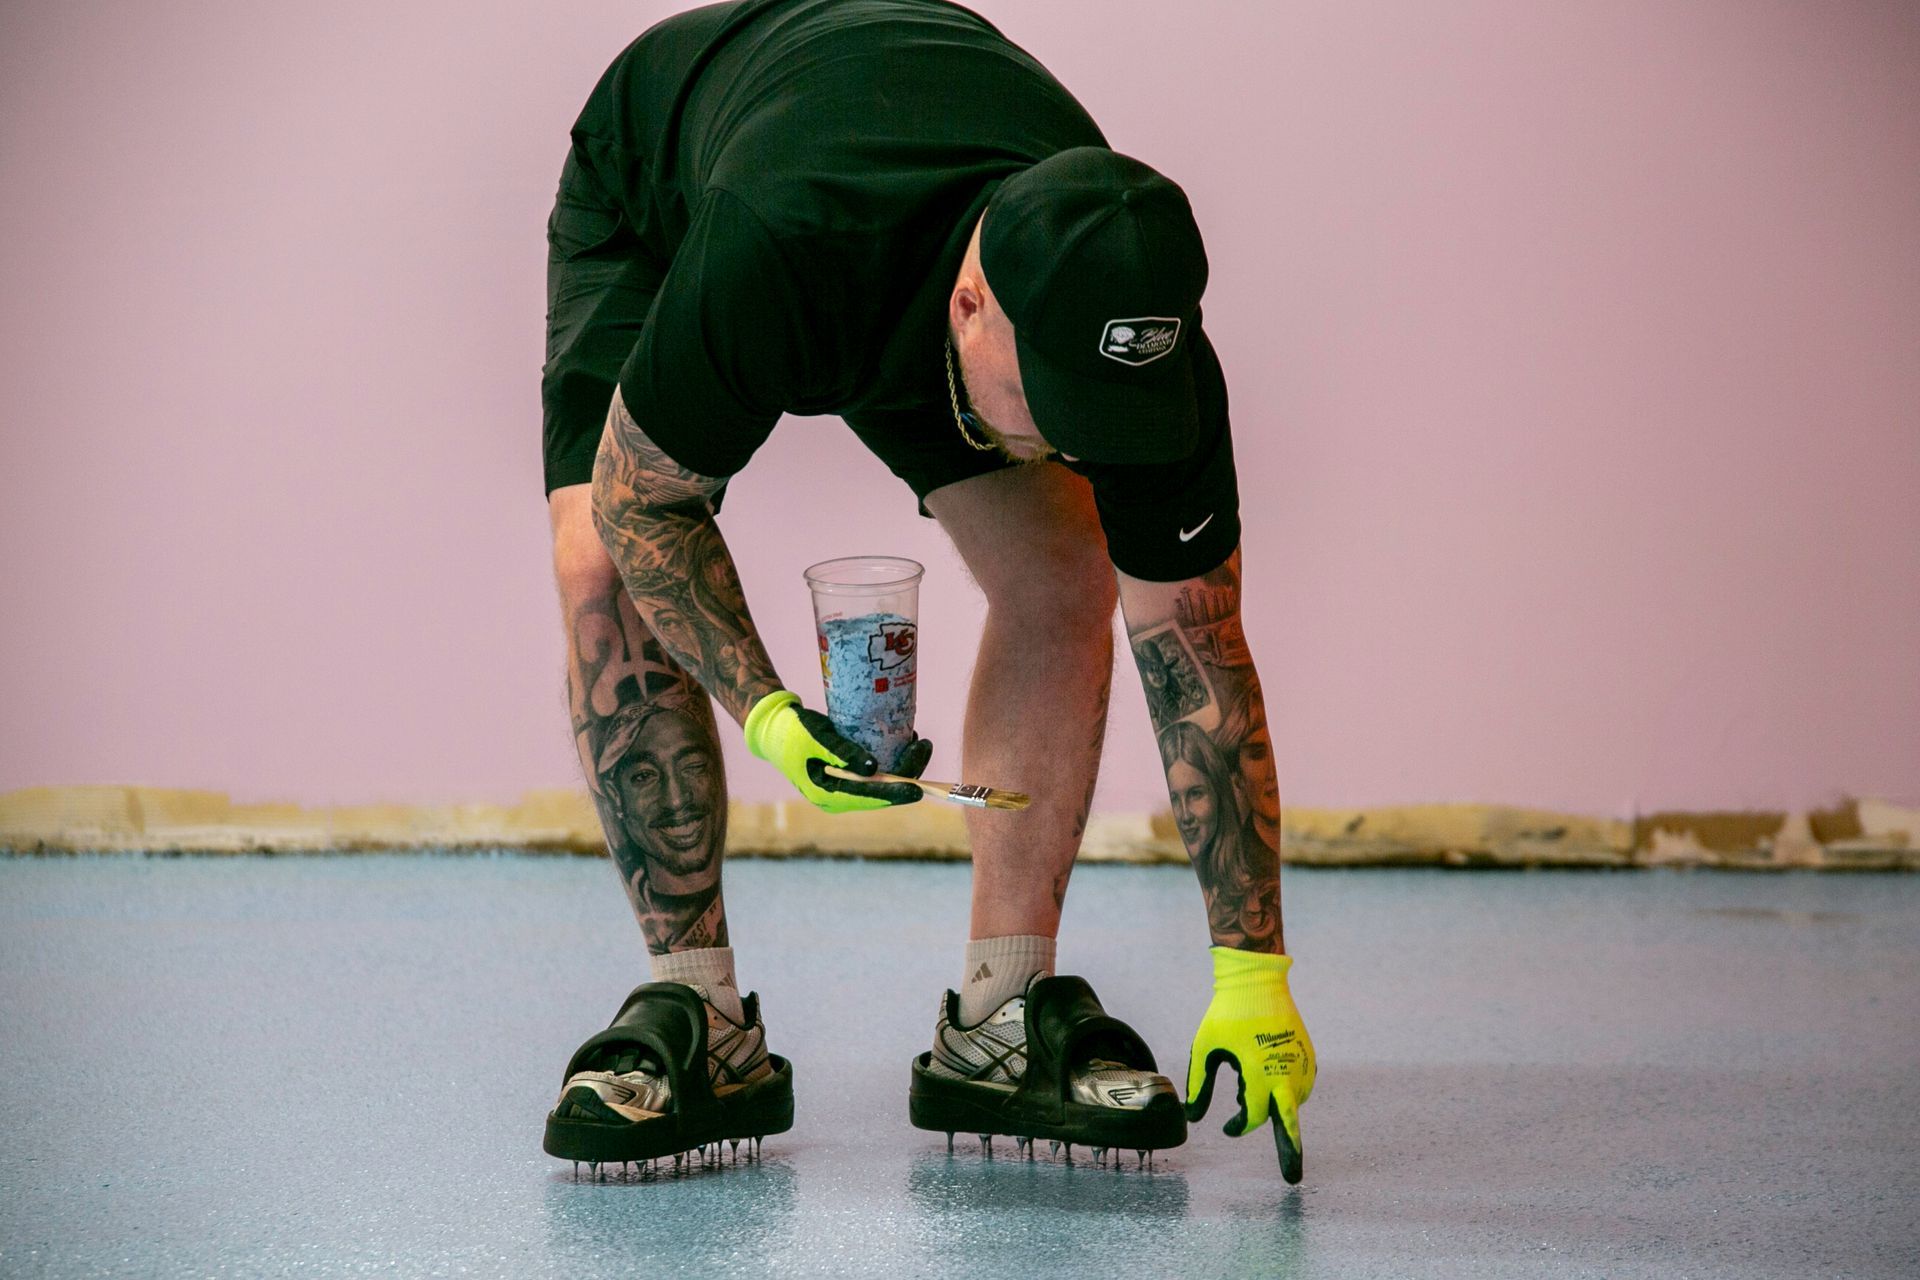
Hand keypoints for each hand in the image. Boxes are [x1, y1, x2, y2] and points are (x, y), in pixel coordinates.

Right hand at [742, 690, 932, 812]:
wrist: (773, 727)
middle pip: (881, 790)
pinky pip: (875, 772)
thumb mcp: (817, 738)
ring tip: (919, 741)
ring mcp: (843, 787)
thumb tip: (873, 768)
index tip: (919, 789)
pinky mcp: (847, 774)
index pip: (869, 798)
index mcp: (828, 796)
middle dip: (907, 772)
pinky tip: (903, 741)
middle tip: (925, 745)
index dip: (896, 793)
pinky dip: (891, 758)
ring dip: (902, 764)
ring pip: (881, 781)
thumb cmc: (791, 731)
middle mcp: (839, 796)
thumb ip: (843, 753)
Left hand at [1184, 946, 1316, 1182]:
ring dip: (1278, 1108)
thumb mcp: (1204, 1048)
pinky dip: (1288, 1092)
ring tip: (1251, 1085)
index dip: (1240, 1126)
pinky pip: (1301, 1086)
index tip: (1227, 1127)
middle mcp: (1286, 1072)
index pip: (1253, 1116)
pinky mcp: (1308, 1056)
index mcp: (1259, 1072)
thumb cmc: (1225, 1014)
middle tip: (1292, 1179)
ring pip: (1293, 1103)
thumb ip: (1199, 1084)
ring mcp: (1301, 1064)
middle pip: (1289, 1123)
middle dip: (1290, 1151)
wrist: (1257, 981)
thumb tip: (1193, 1118)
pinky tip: (1269, 1078)